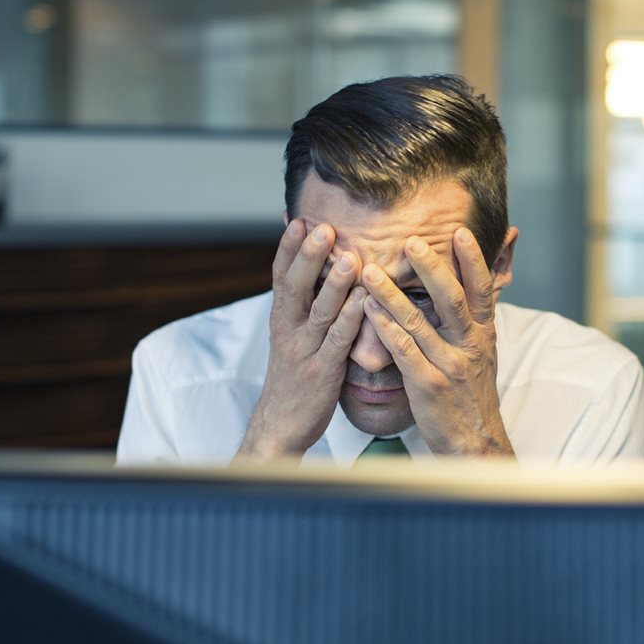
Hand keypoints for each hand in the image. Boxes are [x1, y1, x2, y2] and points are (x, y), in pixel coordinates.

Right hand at [238, 219, 365, 459]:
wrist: (280, 425)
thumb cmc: (293, 376)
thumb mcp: (291, 336)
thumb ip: (301, 305)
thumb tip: (310, 270)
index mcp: (280, 318)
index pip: (280, 276)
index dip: (287, 247)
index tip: (297, 218)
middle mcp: (288, 330)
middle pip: (294, 286)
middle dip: (308, 255)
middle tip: (322, 227)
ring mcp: (304, 351)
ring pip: (318, 311)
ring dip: (333, 283)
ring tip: (349, 256)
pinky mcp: (322, 372)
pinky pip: (338, 341)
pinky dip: (350, 319)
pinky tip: (363, 300)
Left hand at [361, 227, 513, 456]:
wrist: (474, 442)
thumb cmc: (472, 394)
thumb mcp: (482, 353)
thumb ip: (474, 320)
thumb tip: (474, 284)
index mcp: (484, 334)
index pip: (482, 289)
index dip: (473, 260)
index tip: (460, 232)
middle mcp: (469, 345)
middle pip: (451, 299)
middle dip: (431, 268)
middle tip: (410, 241)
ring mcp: (448, 365)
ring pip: (418, 322)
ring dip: (391, 294)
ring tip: (369, 271)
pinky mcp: (427, 385)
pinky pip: (403, 351)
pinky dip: (385, 328)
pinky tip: (368, 311)